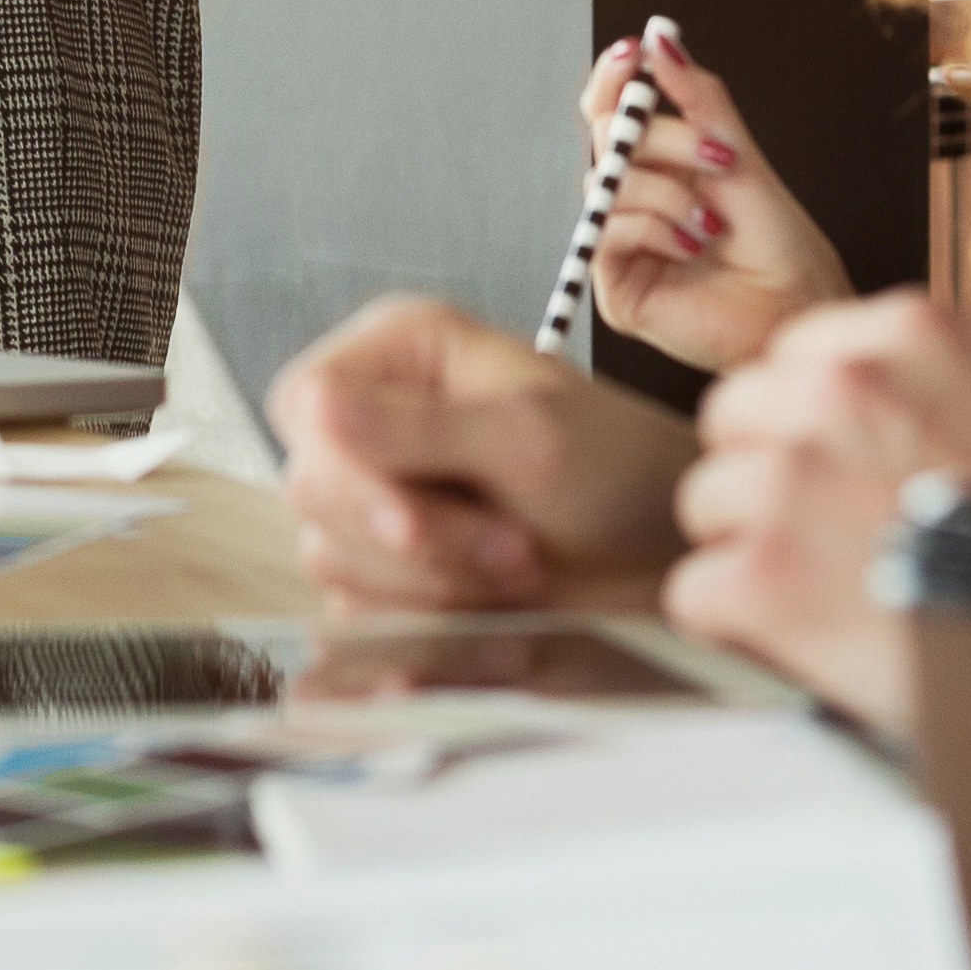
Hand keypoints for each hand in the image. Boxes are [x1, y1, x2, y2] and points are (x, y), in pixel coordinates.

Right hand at [267, 294, 695, 612]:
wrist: (664, 558)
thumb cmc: (622, 471)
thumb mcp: (530, 437)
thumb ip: (420, 426)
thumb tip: (317, 406)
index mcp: (402, 353)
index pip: (306, 400)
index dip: (346, 468)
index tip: (408, 519)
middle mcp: (379, 417)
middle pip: (314, 487)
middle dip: (413, 536)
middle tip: (507, 547)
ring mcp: (381, 494)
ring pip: (332, 555)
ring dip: (430, 580)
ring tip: (518, 565)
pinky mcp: (390, 567)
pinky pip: (360, 607)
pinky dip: (426, 616)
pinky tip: (490, 602)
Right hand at [581, 23, 849, 373]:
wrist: (798, 306)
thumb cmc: (779, 244)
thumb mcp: (740, 157)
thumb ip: (698, 99)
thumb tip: (660, 40)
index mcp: (661, 164)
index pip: (611, 110)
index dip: (611, 78)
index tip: (632, 53)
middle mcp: (636, 198)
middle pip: (606, 137)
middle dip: (664, 139)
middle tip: (718, 156)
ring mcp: (622, 240)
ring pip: (608, 183)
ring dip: (669, 194)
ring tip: (714, 222)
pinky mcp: (617, 284)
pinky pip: (607, 232)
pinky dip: (653, 229)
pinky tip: (692, 246)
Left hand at [663, 293, 970, 737]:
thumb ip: (913, 381)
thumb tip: (837, 388)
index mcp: (910, 332)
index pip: (791, 356)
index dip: (814, 420)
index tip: (855, 466)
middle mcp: (842, 387)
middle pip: (733, 417)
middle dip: (771, 474)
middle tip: (843, 531)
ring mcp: (792, 478)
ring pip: (707, 501)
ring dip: (756, 548)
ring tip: (841, 587)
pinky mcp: (760, 574)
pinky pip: (696, 589)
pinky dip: (741, 623)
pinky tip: (811, 634)